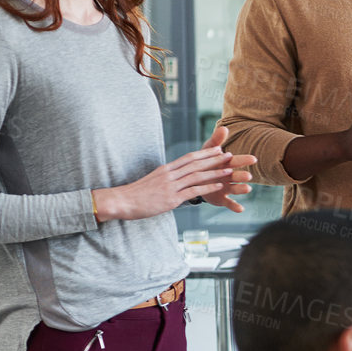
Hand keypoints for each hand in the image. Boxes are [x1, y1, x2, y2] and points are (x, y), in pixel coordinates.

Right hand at [92, 127, 255, 221]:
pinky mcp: (171, 198)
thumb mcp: (152, 181)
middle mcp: (170, 174)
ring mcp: (171, 186)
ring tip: (230, 169)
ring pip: (197, 176)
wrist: (121, 201)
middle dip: (215, 159)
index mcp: (166, 169)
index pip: (188, 158)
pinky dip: (208, 188)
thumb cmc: (136, 194)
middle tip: (230, 155)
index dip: (205, 153)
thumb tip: (174, 178)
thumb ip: (165, 179)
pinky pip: (193, 191)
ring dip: (215, 172)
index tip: (218, 149)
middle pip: (196, 163)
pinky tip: (219, 186)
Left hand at [192, 125, 257, 212]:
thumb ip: (216, 141)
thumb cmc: (204, 163)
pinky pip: (229, 203)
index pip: (236, 161)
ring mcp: (226, 188)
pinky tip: (241, 209)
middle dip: (243, 175)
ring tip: (247, 189)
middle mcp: (229, 176)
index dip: (244, 160)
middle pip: (238, 175)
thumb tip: (224, 128)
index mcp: (226, 164)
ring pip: (236, 188)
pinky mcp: (221, 199)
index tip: (253, 158)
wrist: (193, 180)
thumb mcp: (207, 151)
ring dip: (241, 189)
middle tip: (248, 175)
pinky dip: (235, 206)